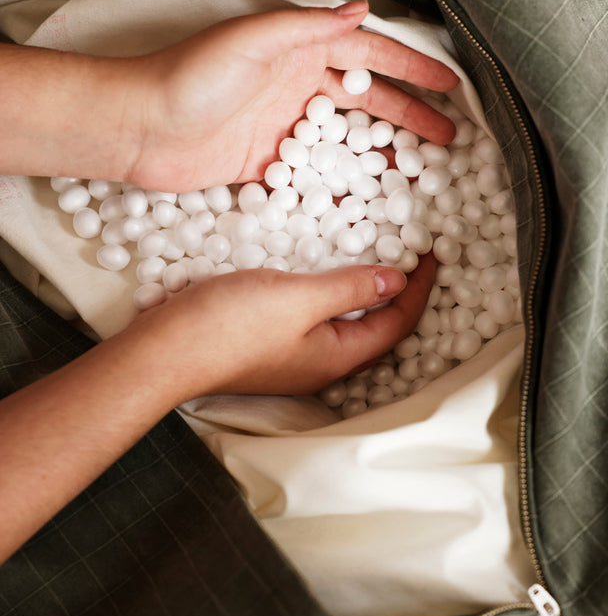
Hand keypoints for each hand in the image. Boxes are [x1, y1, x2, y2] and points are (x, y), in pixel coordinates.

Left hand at [125, 1, 457, 190]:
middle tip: (449, 137)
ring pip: (346, 139)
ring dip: (383, 153)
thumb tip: (361, 9)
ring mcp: (283, 126)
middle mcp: (296, 85)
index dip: (411, 67)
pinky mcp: (265, 163)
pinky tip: (368, 201)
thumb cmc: (188, 76)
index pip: (367, 55)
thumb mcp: (251, 41)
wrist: (137, 126)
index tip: (450, 84)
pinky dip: (342, 186)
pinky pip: (315, 175)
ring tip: (421, 170)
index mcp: (297, 50)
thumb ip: (306, 27)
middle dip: (410, 115)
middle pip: (367, 100)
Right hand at [126, 254, 436, 398]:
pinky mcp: (267, 342)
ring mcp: (292, 355)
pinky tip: (321, 267)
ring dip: (364, 290)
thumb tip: (396, 280)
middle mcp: (320, 362)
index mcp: (337, 356)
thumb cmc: (231, 326)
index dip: (420, 288)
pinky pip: (314, 315)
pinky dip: (330, 291)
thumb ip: (350, 289)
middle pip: (376, 328)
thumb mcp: (300, 298)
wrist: (165, 351)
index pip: (397, 323)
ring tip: (374, 253)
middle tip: (412, 252)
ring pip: (344, 321)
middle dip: (399, 292)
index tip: (435, 253)